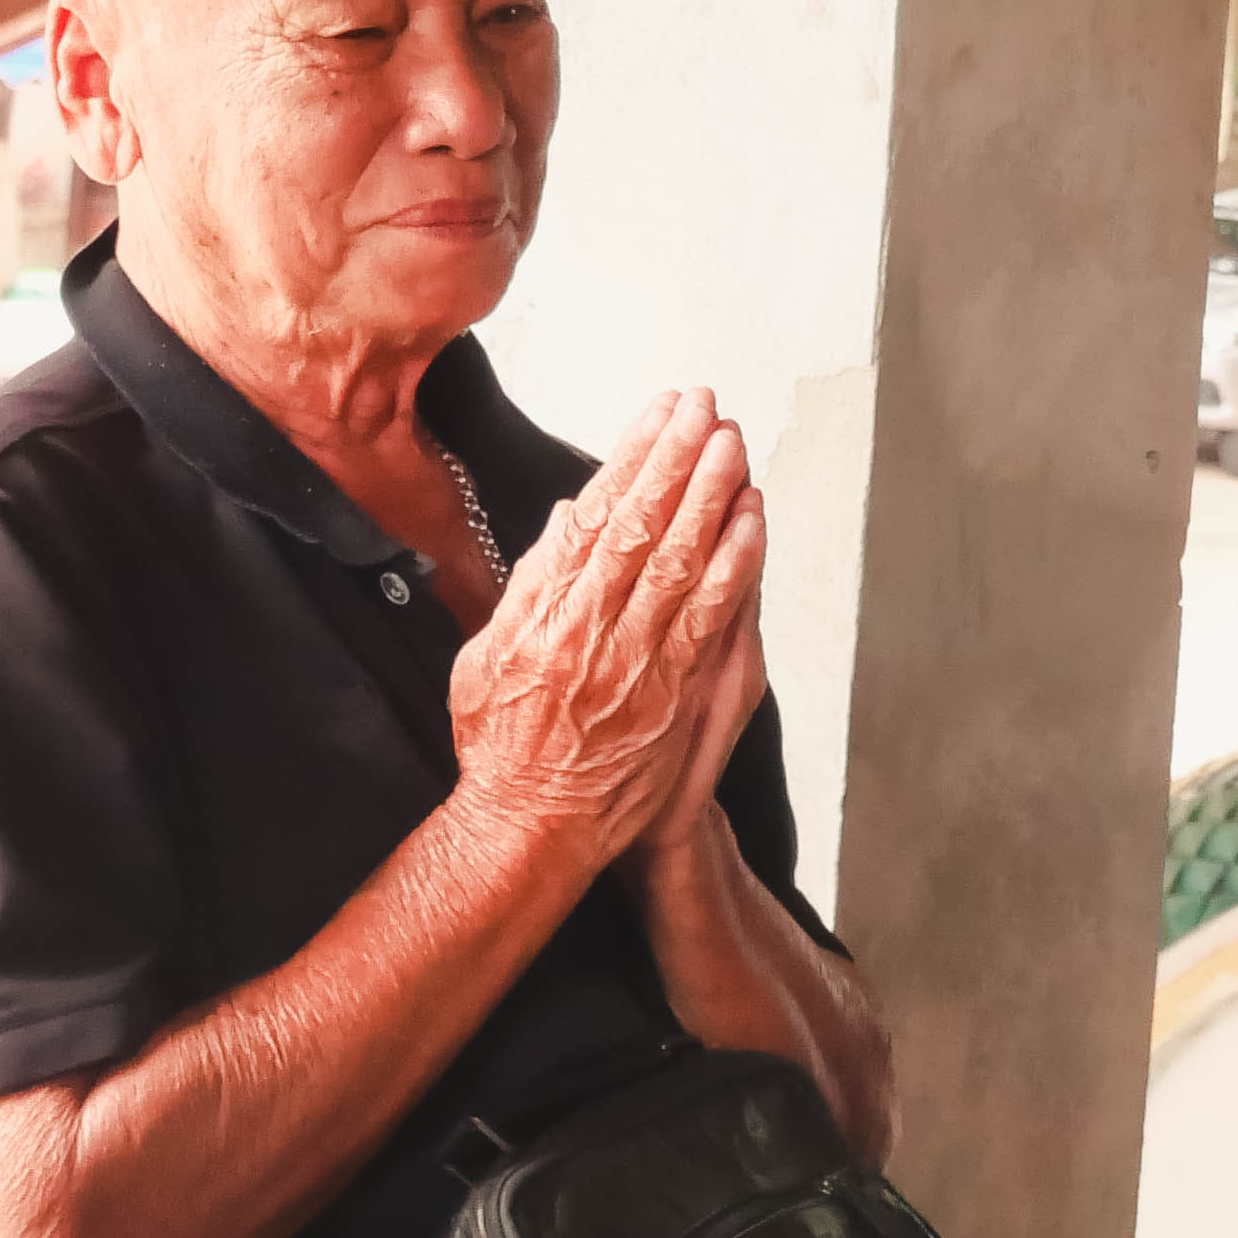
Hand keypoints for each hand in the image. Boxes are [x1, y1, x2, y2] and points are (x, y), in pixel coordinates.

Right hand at [447, 390, 767, 874]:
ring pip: (682, 562)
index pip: (599, 515)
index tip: (659, 413)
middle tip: (706, 408)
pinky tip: (752, 523)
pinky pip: (710, 617)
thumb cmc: (505, 747)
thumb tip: (569, 520)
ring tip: (733, 444)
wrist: (531, 829)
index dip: (633, 456)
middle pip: (645, 526)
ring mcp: (637, 662)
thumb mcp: (485, 656)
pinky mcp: (673, 694)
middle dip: (679, 458)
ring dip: (711, 497)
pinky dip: (736, 566)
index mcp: (545, 612)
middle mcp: (592, 629)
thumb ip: (529, 586)